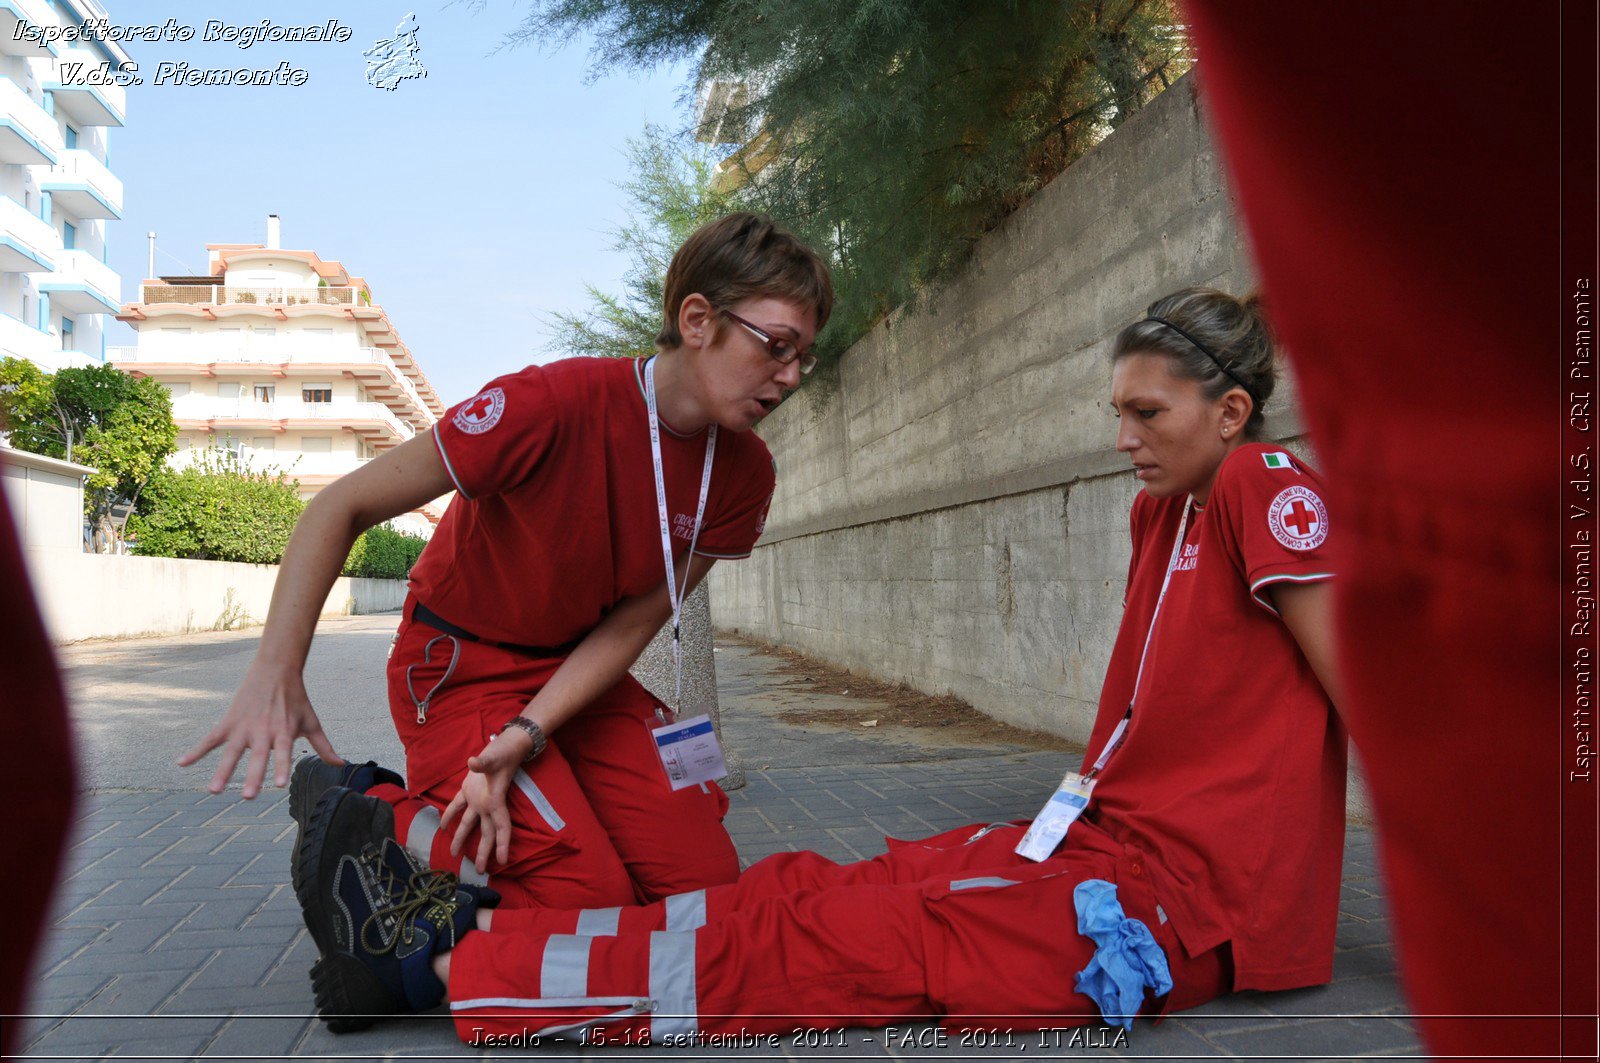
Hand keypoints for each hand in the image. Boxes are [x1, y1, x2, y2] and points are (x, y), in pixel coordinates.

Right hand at [177, 661, 337, 797]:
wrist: (276, 670)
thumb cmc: (296, 699)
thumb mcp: (311, 722)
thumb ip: (324, 746)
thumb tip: (341, 765)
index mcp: (283, 731)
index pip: (283, 753)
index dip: (281, 767)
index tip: (278, 784)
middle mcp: (262, 731)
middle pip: (256, 757)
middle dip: (252, 776)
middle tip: (248, 796)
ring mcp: (243, 727)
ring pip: (231, 752)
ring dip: (222, 771)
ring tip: (214, 790)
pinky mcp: (229, 722)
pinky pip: (210, 739)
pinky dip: (196, 751)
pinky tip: (181, 763)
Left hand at [441, 730, 530, 870]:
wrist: (505, 746)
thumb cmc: (503, 753)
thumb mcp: (495, 757)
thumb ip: (484, 762)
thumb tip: (473, 762)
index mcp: (495, 800)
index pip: (502, 826)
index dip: (503, 844)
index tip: (503, 860)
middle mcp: (487, 805)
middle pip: (487, 833)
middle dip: (484, 852)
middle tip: (480, 870)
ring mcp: (478, 799)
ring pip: (470, 824)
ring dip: (463, 838)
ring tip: (455, 855)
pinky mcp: (469, 791)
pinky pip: (458, 806)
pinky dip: (450, 816)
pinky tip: (443, 827)